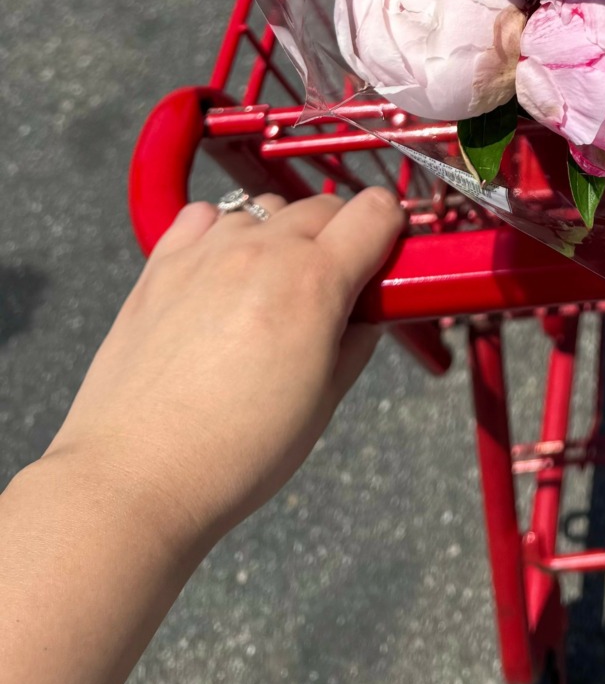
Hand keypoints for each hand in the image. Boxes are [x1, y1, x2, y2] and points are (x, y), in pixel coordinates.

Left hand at [47, 186, 404, 563]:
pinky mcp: (160, 265)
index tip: (385, 258)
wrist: (135, 477)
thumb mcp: (323, 403)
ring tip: (270, 288)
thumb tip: (368, 314)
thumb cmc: (232, 454)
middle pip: (323, 205)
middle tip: (333, 288)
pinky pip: (204, 216)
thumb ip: (356, 341)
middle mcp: (261, 252)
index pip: (376, 210)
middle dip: (340, 237)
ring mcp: (205, 253)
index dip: (390, 230)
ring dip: (281, 235)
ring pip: (266, 208)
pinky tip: (221, 272)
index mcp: (314, 282)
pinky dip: (222, 231)